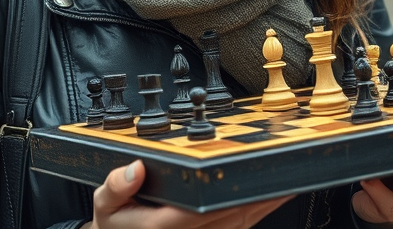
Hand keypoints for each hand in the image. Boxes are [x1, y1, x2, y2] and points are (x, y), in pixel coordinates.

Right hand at [85, 159, 292, 228]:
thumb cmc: (116, 226)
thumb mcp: (105, 207)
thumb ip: (116, 187)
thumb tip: (135, 169)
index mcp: (164, 226)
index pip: (202, 210)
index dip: (230, 196)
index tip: (250, 177)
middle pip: (231, 216)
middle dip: (257, 195)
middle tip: (282, 172)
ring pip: (241, 224)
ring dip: (264, 205)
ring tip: (287, 184)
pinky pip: (239, 228)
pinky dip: (256, 213)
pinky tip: (271, 200)